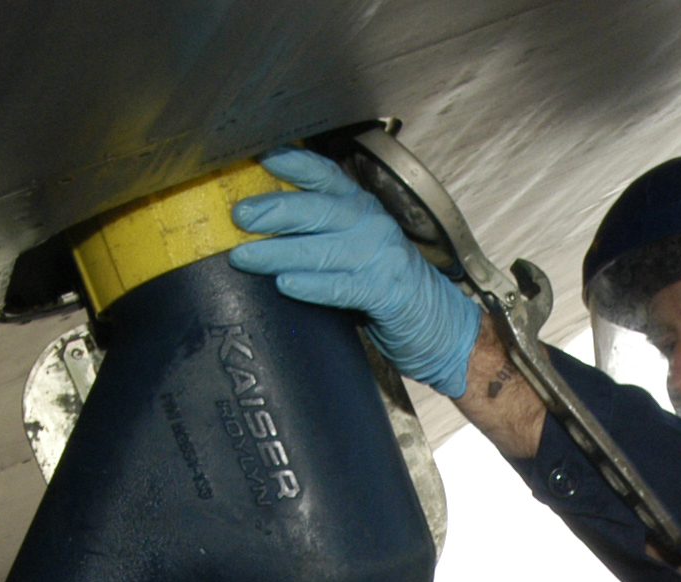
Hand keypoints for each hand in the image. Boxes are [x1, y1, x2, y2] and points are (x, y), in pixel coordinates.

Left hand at [229, 149, 480, 394]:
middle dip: (276, 209)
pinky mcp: (386, 293)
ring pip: (323, 248)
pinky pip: (342, 286)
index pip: (326, 175)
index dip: (294, 164)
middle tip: (240, 216)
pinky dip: (312, 285)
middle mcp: (371, 225)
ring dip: (280, 251)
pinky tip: (285, 284)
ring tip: (244, 256)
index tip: (262, 158)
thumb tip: (258, 227)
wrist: (440, 324)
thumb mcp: (354, 248)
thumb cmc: (385, 286)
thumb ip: (318, 234)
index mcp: (361, 208)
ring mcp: (381, 257)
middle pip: (319, 208)